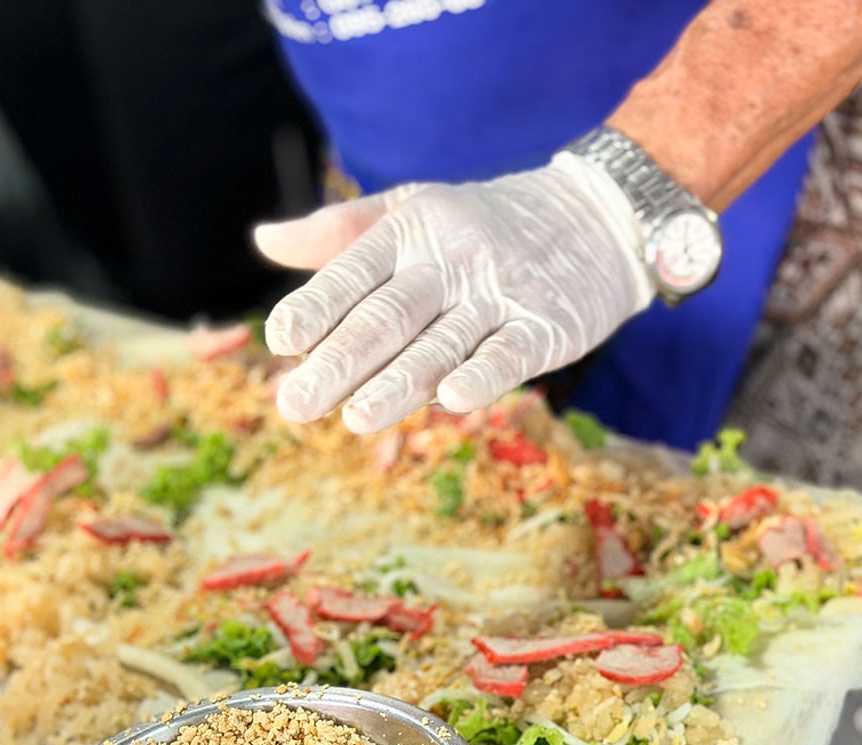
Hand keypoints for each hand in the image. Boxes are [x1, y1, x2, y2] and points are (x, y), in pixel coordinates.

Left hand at [253, 155, 651, 432]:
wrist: (596, 216)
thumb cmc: (485, 223)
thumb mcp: (414, 210)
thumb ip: (342, 232)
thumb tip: (264, 241)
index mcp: (411, 232)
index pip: (355, 271)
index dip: (318, 304)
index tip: (280, 338)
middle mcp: (451, 261)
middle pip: (388, 315)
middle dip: (339, 360)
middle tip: (294, 404)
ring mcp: (501, 294)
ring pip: (442, 342)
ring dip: (399, 382)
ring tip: (354, 418)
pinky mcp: (546, 326)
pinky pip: (509, 352)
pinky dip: (483, 374)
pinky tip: (451, 402)